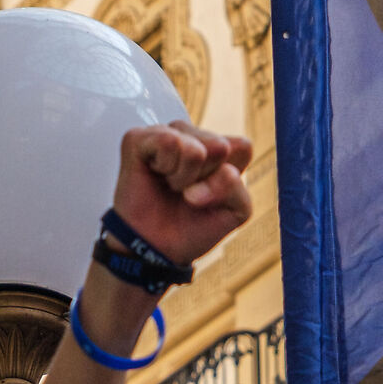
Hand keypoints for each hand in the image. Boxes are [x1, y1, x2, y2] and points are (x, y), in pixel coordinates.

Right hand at [112, 122, 252, 267]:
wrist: (155, 250)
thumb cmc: (192, 227)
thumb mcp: (234, 211)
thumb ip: (236, 184)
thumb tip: (204, 161)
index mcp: (220, 149)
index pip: (242, 147)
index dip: (228, 179)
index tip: (211, 196)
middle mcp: (193, 136)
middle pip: (220, 146)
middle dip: (206, 180)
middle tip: (187, 193)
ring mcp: (166, 133)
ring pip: (194, 148)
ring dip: (183, 178)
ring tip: (171, 186)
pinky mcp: (139, 137)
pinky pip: (168, 141)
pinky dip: (165, 167)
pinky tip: (155, 175)